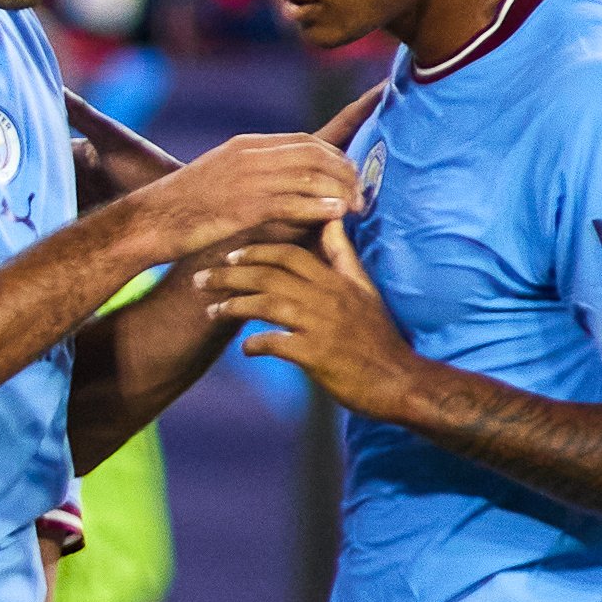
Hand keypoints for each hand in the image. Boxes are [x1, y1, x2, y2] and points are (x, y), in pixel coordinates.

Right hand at [137, 131, 359, 257]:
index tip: (360, 161)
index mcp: (247, 146)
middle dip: (346, 170)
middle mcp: (250, 155)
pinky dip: (318, 207)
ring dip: (339, 190)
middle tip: (363, 191)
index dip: (339, 149)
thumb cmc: (183, 208)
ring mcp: (246, 179)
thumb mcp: (220, 178)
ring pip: (308, 175)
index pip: (306, 139)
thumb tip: (284, 182)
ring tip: (357, 206)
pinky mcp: (242, 206)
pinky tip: (335, 215)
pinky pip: (291, 202)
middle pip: (315, 153)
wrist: (148, 221)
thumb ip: (253, 174)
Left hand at [204, 220, 429, 417]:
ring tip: (211, 312)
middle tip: (202, 279)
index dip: (256, 251)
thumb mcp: (364, 289)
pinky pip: (276, 343)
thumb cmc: (378, 337)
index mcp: (337, 280)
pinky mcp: (317, 356)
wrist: (399, 381)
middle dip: (231, 274)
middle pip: (270, 275)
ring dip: (234, 306)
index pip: (290, 254)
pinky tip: (245, 349)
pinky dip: (255, 344)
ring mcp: (322, 326)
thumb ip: (343, 256)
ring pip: (268, 304)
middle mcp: (328, 298)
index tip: (230, 254)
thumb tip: (332, 220)